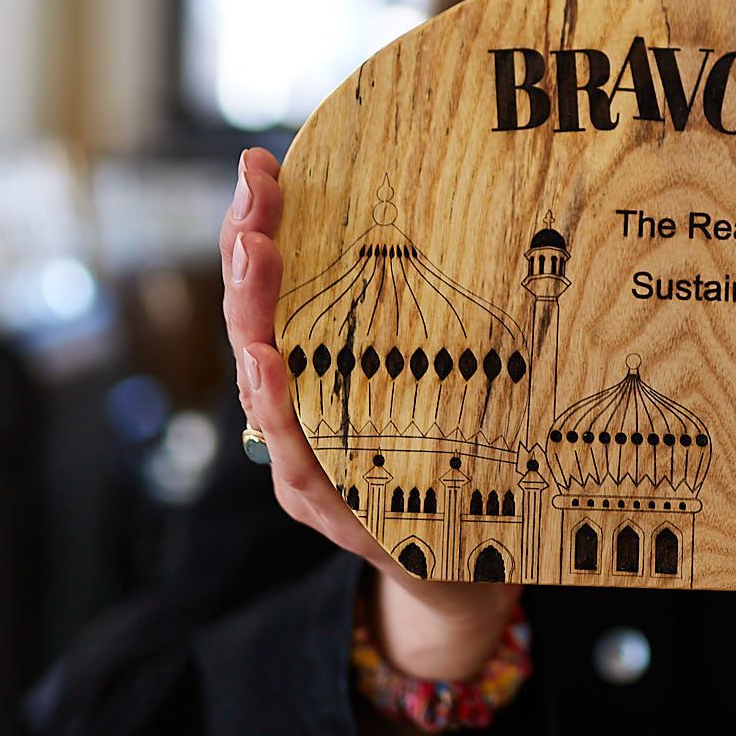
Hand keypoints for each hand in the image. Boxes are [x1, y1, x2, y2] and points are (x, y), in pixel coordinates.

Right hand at [222, 148, 518, 681]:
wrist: (459, 569)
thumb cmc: (442, 465)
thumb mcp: (436, 379)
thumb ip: (430, 320)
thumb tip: (487, 218)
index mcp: (315, 373)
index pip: (274, 290)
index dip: (259, 227)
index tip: (262, 166)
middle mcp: (296, 415)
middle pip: (253, 329)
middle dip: (247, 263)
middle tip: (255, 209)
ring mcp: (307, 465)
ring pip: (267, 389)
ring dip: (255, 321)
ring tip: (256, 260)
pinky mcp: (334, 513)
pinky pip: (300, 461)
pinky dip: (285, 413)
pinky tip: (274, 369)